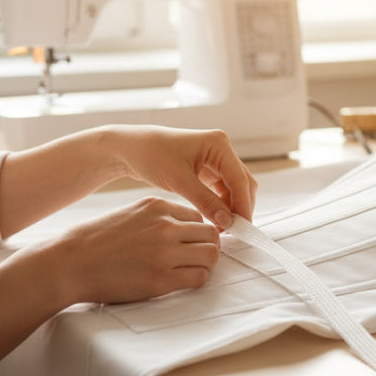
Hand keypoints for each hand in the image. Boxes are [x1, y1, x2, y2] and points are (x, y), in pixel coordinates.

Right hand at [44, 197, 221, 305]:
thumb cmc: (97, 241)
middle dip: (208, 246)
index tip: (190, 242)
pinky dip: (196, 279)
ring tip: (190, 269)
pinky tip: (180, 280)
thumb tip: (186, 229)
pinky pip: (199, 277)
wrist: (71, 263)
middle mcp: (165, 226)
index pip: (198, 215)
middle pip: (211, 233)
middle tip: (197, 257)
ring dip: (205, 263)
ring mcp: (165, 252)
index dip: (196, 231)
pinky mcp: (162, 278)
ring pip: (211, 254)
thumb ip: (158, 218)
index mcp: (157, 206)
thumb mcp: (130, 214)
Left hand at [105, 125, 257, 229]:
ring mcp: (216, 160)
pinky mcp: (208, 170)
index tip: (241, 227)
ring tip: (221, 229)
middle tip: (233, 232)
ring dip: (231, 208)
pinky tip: (214, 220)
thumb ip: (205, 201)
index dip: (243, 205)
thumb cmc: (151, 155)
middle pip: (243, 183)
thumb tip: (226, 221)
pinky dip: (221, 205)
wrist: (132, 149)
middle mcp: (221, 150)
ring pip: (235, 189)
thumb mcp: (178, 180)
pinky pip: (223, 190)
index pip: (240, 179)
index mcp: (218, 144)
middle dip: (240, 207)